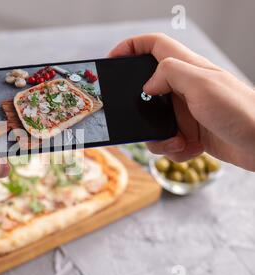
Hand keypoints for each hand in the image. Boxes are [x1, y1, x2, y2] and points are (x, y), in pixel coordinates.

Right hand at [109, 33, 254, 170]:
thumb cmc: (241, 111)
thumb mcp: (202, 84)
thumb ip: (170, 74)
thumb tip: (147, 84)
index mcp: (187, 69)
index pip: (153, 46)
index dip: (130, 47)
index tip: (112, 59)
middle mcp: (184, 88)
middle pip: (146, 89)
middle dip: (138, 107)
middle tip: (134, 118)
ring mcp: (187, 112)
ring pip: (154, 122)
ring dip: (158, 137)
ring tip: (176, 141)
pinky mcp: (191, 133)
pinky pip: (167, 141)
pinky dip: (173, 149)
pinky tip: (189, 149)